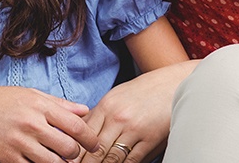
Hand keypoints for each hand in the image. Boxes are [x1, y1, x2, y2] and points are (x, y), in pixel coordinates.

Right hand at [0, 85, 98, 162]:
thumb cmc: (1, 100)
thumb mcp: (31, 94)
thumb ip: (59, 104)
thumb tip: (84, 111)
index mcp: (39, 106)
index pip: (74, 125)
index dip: (89, 138)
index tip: (94, 144)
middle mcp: (31, 124)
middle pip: (68, 148)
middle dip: (76, 153)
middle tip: (74, 152)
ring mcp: (20, 143)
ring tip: (60, 158)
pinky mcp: (9, 159)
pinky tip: (41, 161)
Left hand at [78, 61, 196, 162]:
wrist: (171, 84)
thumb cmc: (142, 92)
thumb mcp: (116, 97)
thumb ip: (99, 115)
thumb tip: (82, 132)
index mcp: (106, 105)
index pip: (84, 134)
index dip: (74, 151)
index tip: (67, 160)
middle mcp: (117, 117)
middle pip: (95, 149)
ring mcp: (134, 129)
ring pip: (111, 158)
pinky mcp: (149, 140)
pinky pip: (132, 161)